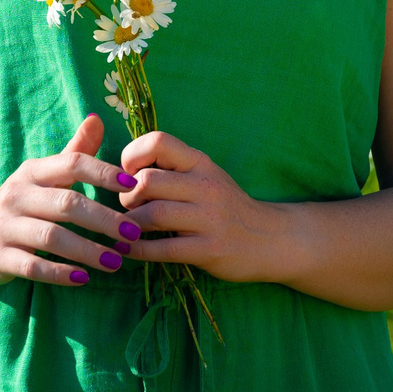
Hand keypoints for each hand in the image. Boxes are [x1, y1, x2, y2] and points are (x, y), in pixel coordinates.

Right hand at [0, 115, 142, 286]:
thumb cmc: (22, 202)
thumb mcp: (43, 174)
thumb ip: (74, 151)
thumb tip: (98, 118)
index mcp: (33, 172)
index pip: (72, 164)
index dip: (103, 173)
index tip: (133, 186)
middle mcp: (17, 195)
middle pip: (66, 204)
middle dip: (104, 219)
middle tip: (133, 234)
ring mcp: (5, 226)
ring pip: (52, 237)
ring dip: (87, 250)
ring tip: (116, 262)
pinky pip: (33, 266)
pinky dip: (59, 272)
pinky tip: (83, 278)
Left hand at [116, 130, 292, 283]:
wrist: (270, 238)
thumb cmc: (226, 206)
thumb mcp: (205, 176)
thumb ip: (172, 169)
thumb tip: (122, 170)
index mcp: (201, 162)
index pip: (158, 141)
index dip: (132, 155)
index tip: (127, 174)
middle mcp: (206, 185)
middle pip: (148, 181)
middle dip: (126, 196)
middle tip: (128, 207)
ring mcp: (210, 218)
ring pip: (153, 214)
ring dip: (129, 224)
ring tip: (125, 229)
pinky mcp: (209, 249)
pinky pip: (164, 249)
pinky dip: (138, 250)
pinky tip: (128, 250)